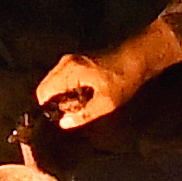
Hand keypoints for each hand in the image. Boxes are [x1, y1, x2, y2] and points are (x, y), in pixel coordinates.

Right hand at [34, 42, 153, 126]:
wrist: (138, 57)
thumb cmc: (123, 79)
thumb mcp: (106, 102)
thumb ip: (83, 114)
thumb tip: (63, 123)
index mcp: (69, 71)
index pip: (43, 92)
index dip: (47, 108)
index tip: (58, 119)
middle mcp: (65, 63)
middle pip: (46, 86)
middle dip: (53, 102)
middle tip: (69, 114)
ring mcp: (70, 59)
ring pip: (54, 82)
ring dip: (61, 96)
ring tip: (77, 106)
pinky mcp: (77, 60)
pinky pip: (62, 77)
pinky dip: (67, 88)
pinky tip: (82, 96)